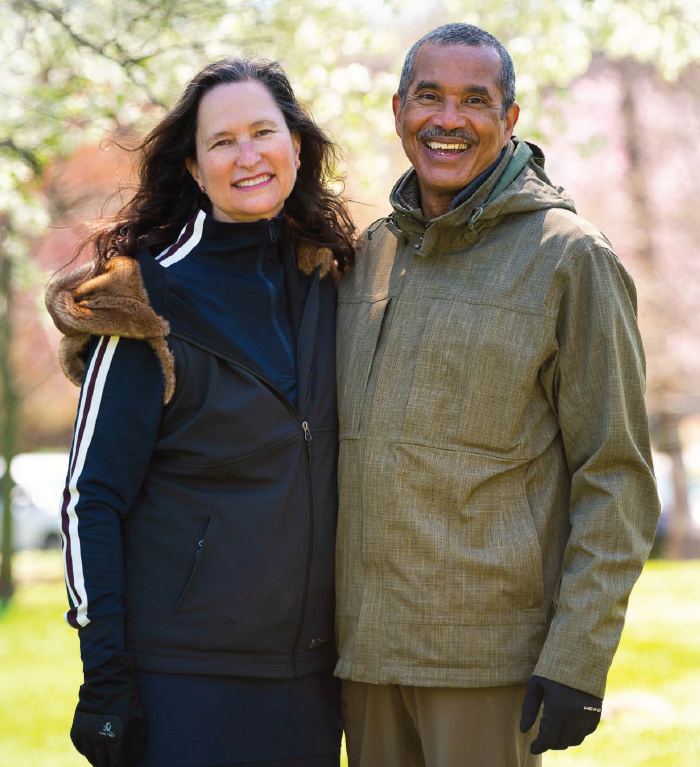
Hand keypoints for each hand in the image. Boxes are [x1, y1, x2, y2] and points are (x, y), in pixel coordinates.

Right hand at [70, 652, 145, 766]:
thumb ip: (137, 739)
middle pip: (103, 763)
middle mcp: (99, 738)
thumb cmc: (127, 696)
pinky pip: (80, 746)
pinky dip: (87, 750)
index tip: (128, 764)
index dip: (124, 765)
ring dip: (98, 760)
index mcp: (116, 736)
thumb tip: (136, 757)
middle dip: (110, 765)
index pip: (118, 762)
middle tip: (116, 763)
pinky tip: (94, 749)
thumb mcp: (137, 716)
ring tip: (105, 760)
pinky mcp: (77, 727)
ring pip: (91, 756)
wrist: (108, 677)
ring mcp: (86, 733)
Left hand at [519, 675, 601, 753]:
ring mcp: (587, 717)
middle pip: (560, 742)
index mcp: (556, 708)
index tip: (532, 748)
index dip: (539, 746)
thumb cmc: (553, 669)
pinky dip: (576, 734)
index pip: (547, 738)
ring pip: (574, 741)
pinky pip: (585, 733)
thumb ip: (529, 709)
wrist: (580, 657)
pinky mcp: (596, 714)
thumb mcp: (536, 685)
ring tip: (553, 734)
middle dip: (549, 744)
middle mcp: (573, 716)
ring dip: (563, 741)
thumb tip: (523, 730)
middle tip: (541, 740)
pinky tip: (567, 727)